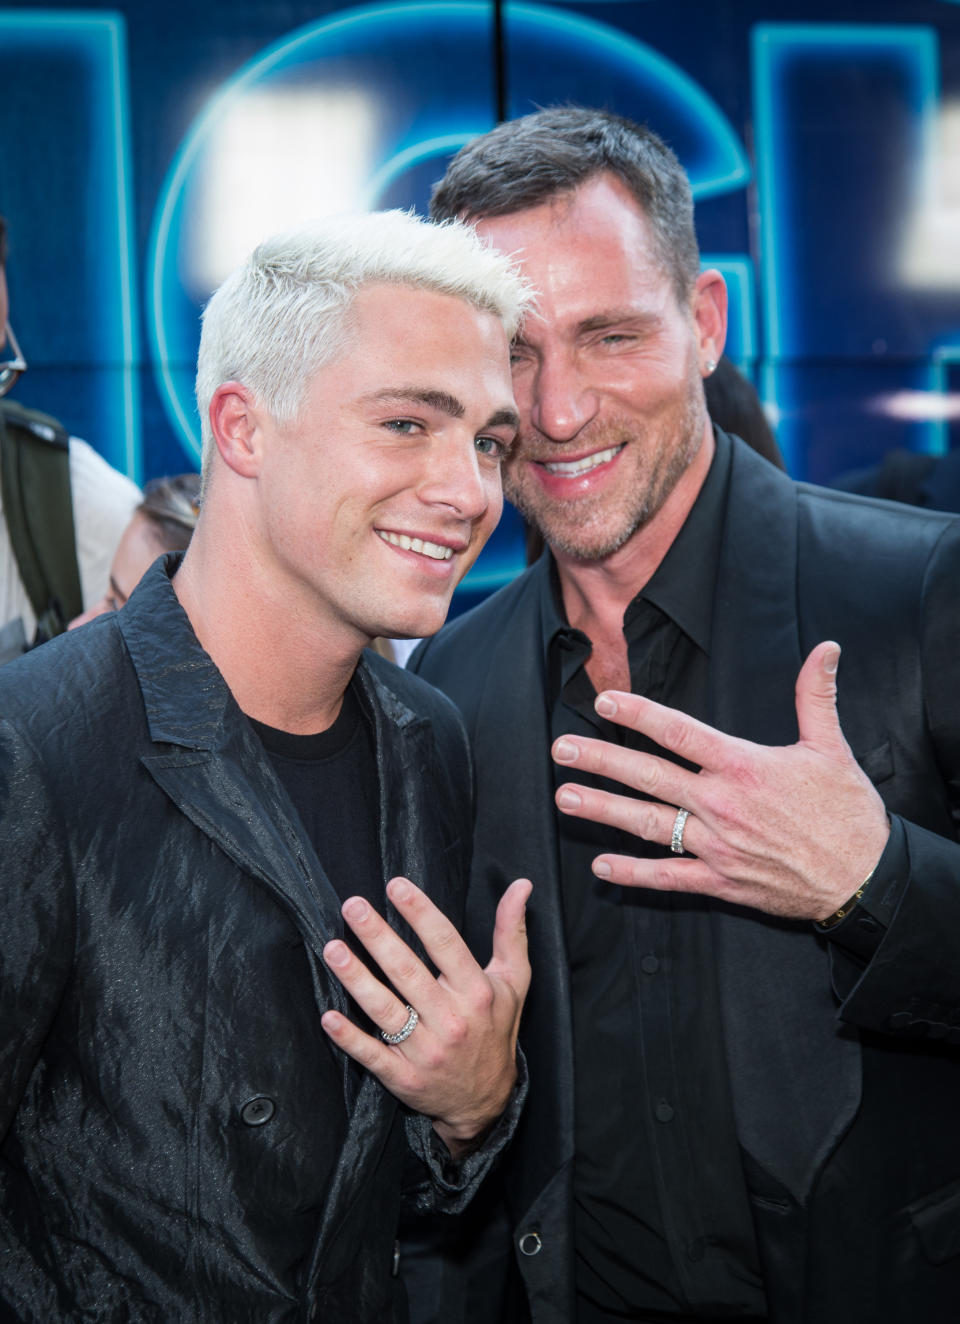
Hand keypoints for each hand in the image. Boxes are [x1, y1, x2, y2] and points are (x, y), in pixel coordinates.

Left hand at [320, 875, 530, 1154]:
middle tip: (353, 906)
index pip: (446, 944)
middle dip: (379, 937)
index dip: (421, 913)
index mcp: (477, 992)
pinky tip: (329, 1016)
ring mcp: (427, 1051)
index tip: (396, 886)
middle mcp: (452, 1020)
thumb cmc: (496, 1029)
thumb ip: (512, 932)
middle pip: (409, 972)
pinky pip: (373, 1056)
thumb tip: (521, 884)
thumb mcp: (514, 981)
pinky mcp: (404, 1078)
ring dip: (357, 979)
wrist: (486, 1102)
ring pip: (386, 1010)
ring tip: (333, 948)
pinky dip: (350, 1038)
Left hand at [552, 641, 889, 921]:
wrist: (866, 879)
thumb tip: (826, 648)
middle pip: (649, 776)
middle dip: (600, 761)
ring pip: (647, 825)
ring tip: (565, 798)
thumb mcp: (832, 748)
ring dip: (603, 811)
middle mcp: (721, 804)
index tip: (605, 702)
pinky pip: (668, 877)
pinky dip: (633, 874)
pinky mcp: (721, 882)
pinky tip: (601, 866)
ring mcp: (717, 846)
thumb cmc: (848, 812)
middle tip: (561, 749)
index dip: (638, 715)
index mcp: (743, 766)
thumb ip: (816, 696)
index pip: (679, 732)